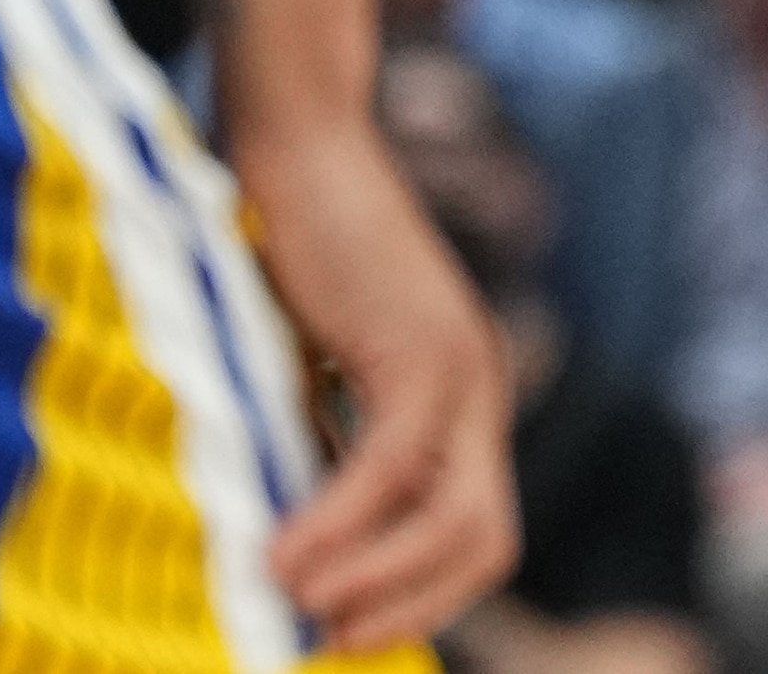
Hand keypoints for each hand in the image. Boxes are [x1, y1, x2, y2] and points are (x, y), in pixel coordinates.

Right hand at [246, 116, 521, 649]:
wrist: (295, 144)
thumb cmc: (283, 257)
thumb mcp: (308, 377)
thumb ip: (318, 449)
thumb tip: (289, 556)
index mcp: (462, 400)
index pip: (478, 532)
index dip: (424, 594)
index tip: (343, 630)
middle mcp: (480, 386)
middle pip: (485, 540)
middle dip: (412, 606)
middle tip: (328, 639)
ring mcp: (460, 366)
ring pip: (451, 514)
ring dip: (376, 579)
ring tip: (300, 610)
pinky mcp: (419, 345)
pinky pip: (390, 462)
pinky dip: (340, 521)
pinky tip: (281, 557)